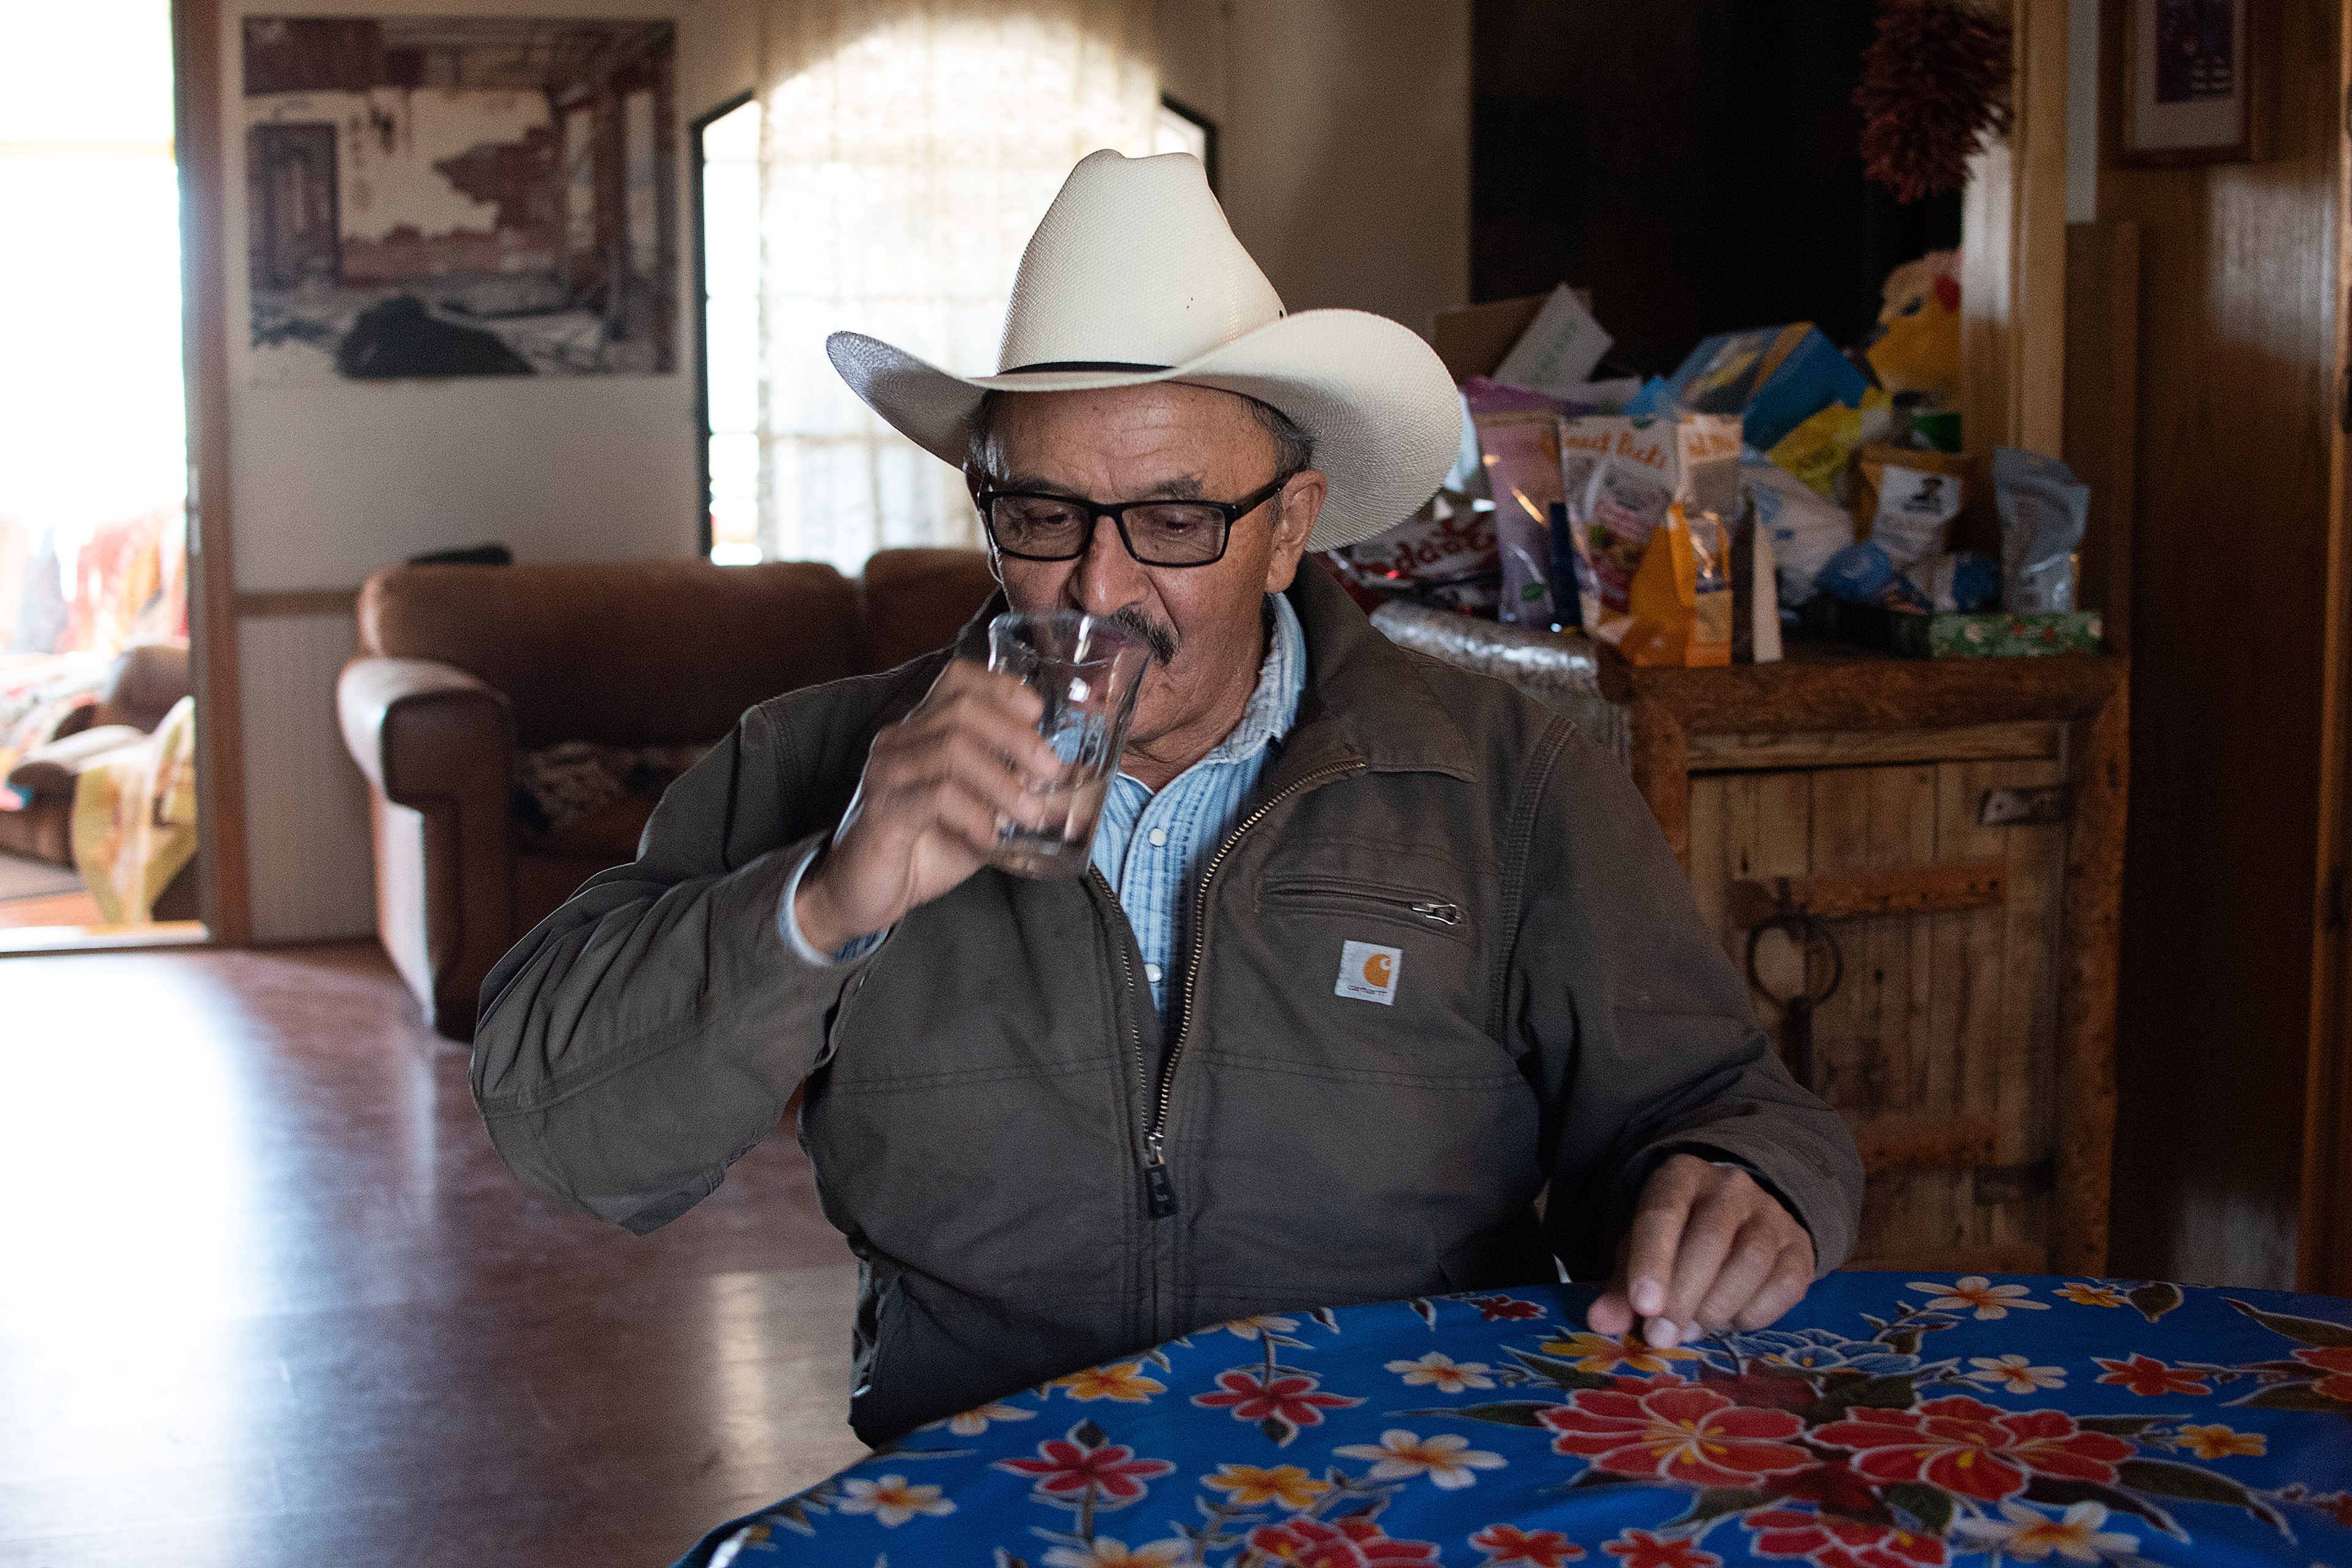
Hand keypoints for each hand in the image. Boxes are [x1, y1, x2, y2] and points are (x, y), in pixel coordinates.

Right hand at [794, 660, 1060, 952]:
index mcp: (924, 731)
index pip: (958, 680)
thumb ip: (1022, 797)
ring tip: (1030, 814)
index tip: (1039, 713)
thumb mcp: (986, 819)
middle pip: (962, 708)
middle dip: (1016, 736)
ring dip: (1002, 781)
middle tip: (1050, 771)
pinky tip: (990, 837)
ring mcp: (888, 771)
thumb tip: (1081, 784)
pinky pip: (935, 795)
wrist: (863, 895)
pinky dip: (973, 814)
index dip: (1001, 687)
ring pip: (952, 749)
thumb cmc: (924, 850)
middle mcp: (901, 740)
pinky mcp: (882, 809)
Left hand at [1585, 1153, 1813, 1349]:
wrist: (1738, 1220)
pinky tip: (1731, 1321)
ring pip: (1751, 1262)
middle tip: (1663, 1336)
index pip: (1663, 1213)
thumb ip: (1621, 1287)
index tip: (1643, 1306)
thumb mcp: (1641, 1251)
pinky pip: (1784, 1285)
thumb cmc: (1677, 1238)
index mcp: (1680, 1176)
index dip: (1653, 1261)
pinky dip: (1756, 1314)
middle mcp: (1730, 1187)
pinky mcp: (1799, 1246)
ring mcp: (1771, 1214)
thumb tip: (1600, 1322)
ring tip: (1693, 1329)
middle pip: (1709, 1240)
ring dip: (1717, 1308)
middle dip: (1683, 1297)